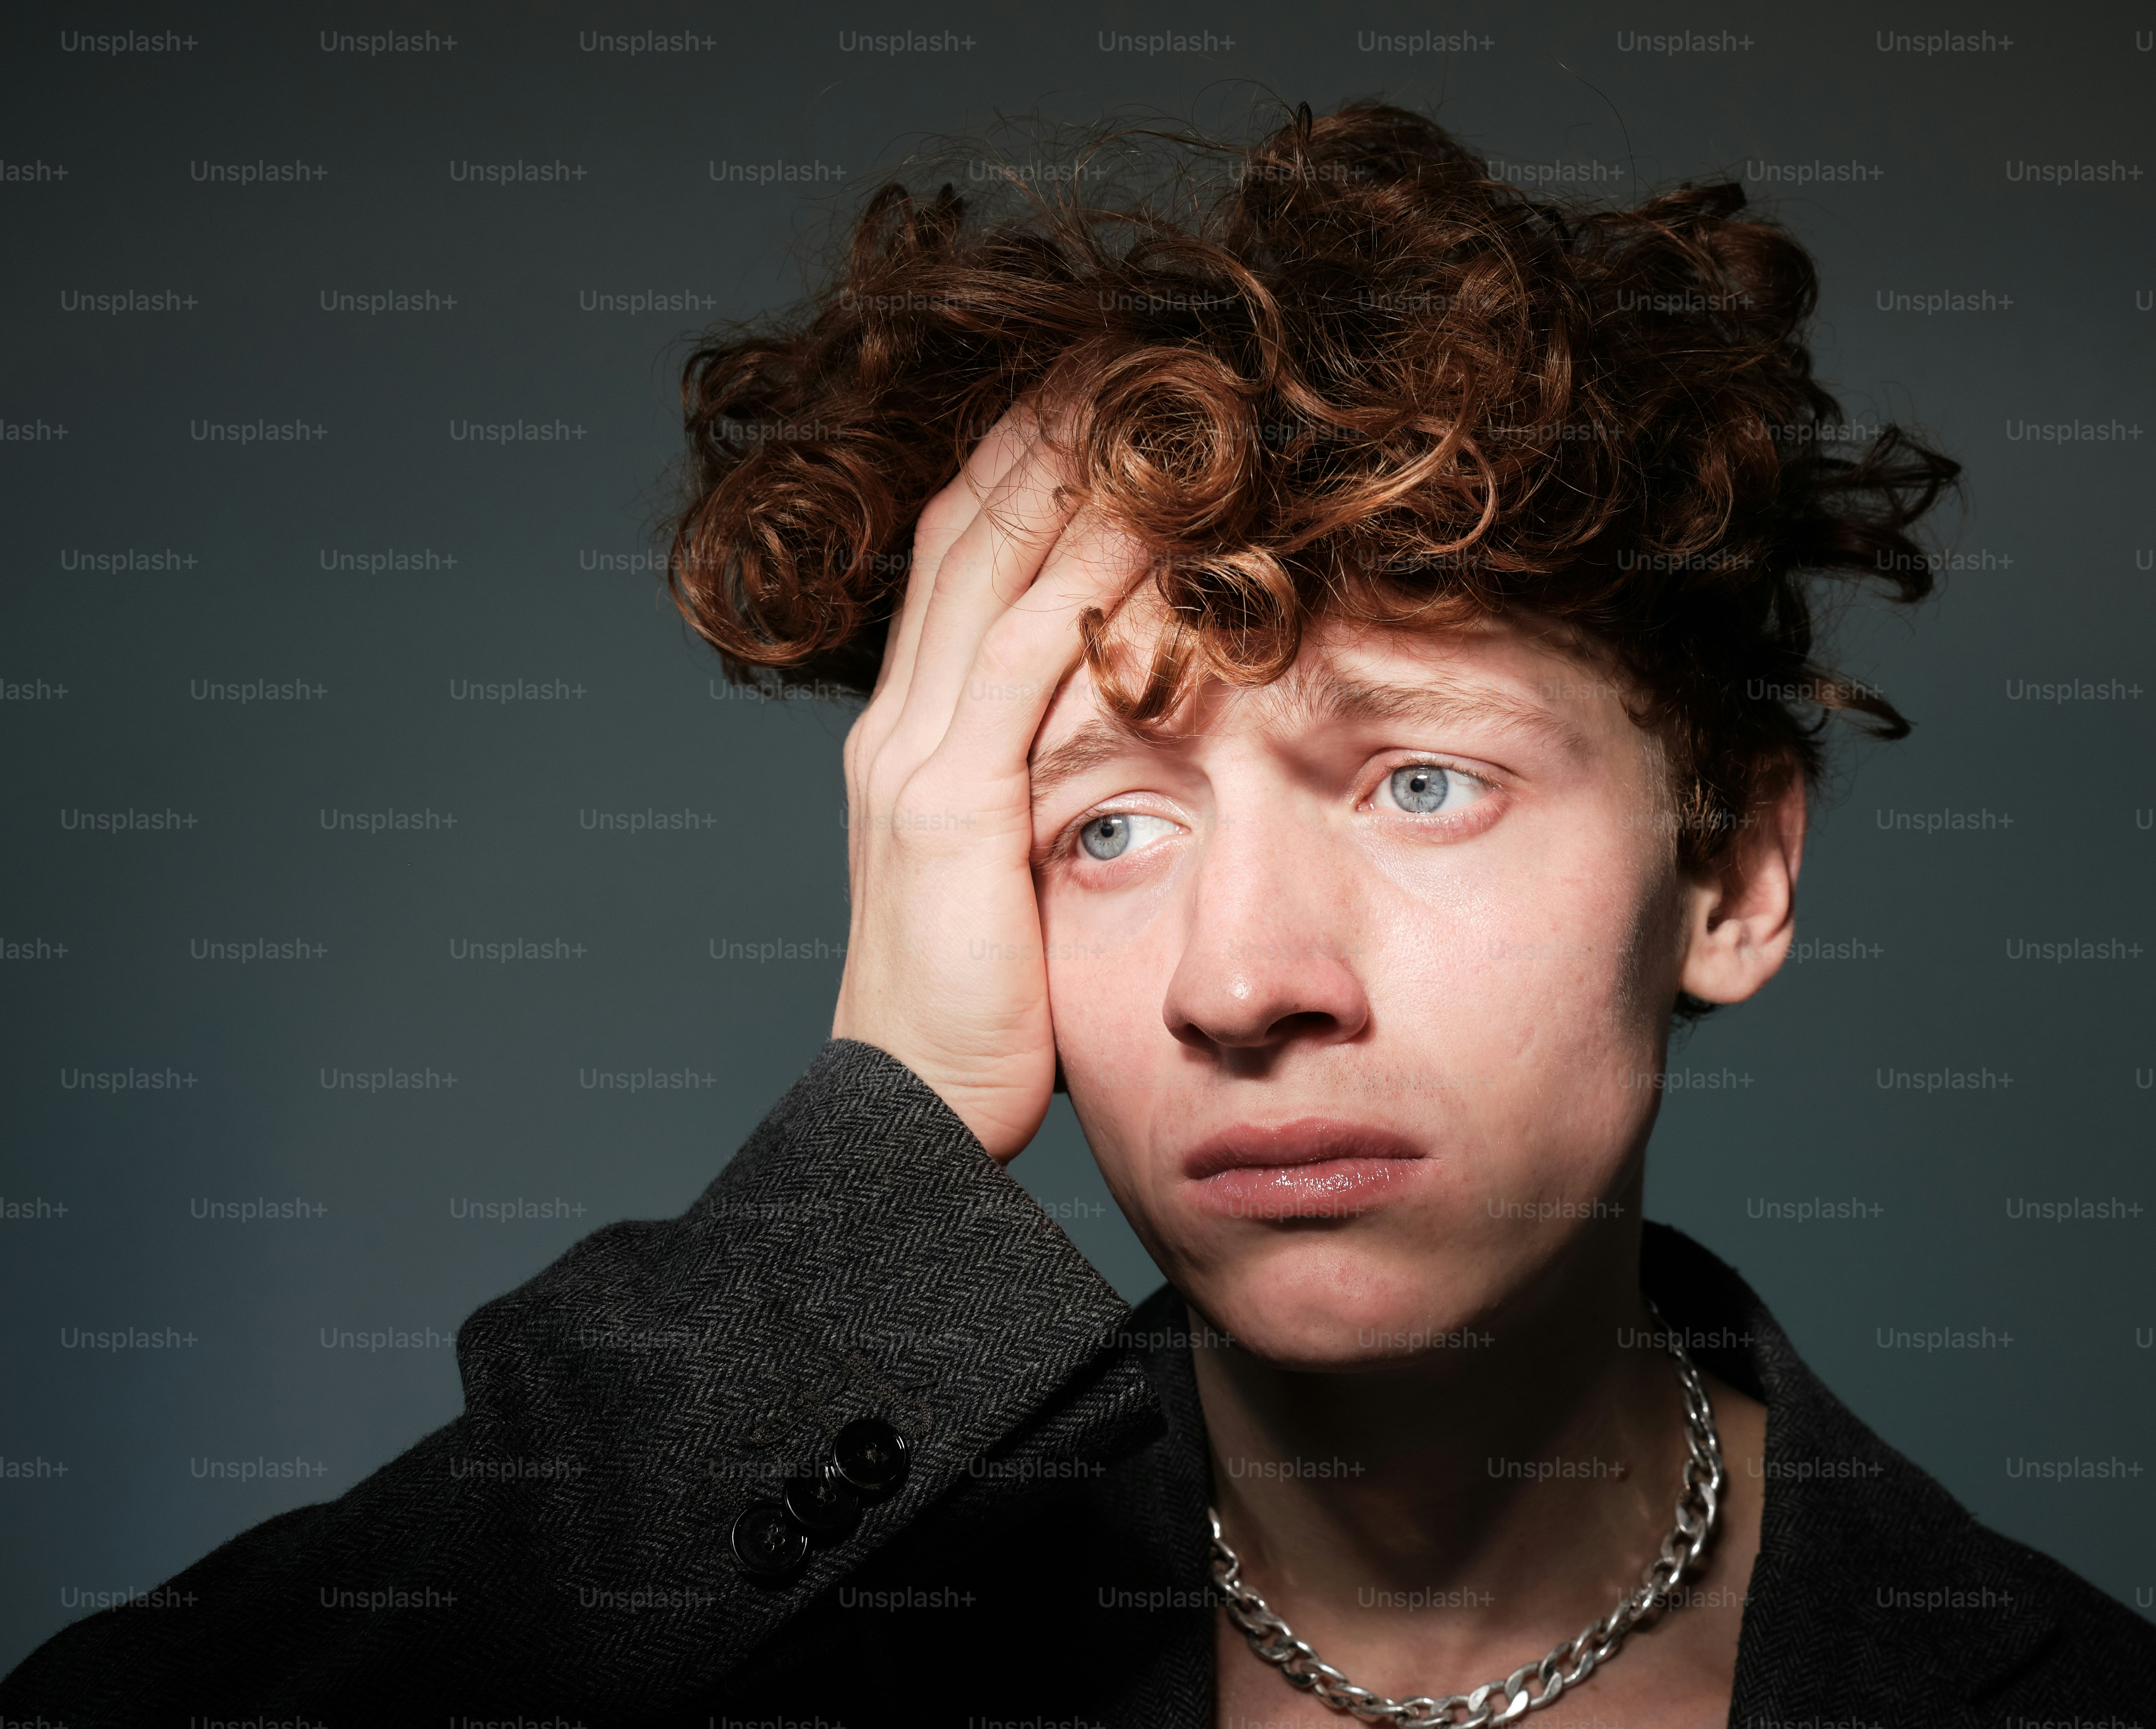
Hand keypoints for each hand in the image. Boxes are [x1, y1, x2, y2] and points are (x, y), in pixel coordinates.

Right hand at [830, 403, 1145, 1159]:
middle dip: (1044, 432)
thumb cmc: (978, 1010)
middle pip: (967, 529)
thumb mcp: (1002, 874)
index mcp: (909, 735)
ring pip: (995, 572)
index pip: (956, 553)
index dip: (1017, 460)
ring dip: (1072, 476)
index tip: (1093, 385)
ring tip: (1151, 393)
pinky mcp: (949, 808)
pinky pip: (1029, 663)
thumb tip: (1119, 725)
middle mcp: (899, 725)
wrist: (907, 1118)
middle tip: (1128, 347)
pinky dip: (1087, 584)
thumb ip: (1036, 788)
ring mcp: (914, 759)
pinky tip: (1153, 524)